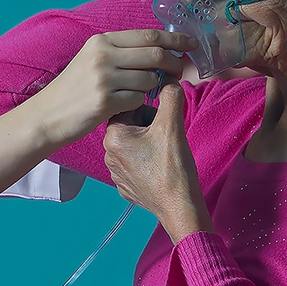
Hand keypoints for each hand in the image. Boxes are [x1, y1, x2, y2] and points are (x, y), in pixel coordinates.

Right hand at [31, 29, 196, 145]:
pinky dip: (140, 103)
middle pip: (155, 54)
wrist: (47, 116)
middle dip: (174, 63)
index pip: (149, 35)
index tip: (191, 44)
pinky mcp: (105, 102)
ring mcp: (103, 79)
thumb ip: (121, 52)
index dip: (175, 39)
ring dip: (156, 86)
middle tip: (179, 71)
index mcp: (102, 41)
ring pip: (150, 78)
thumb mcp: (92, 60)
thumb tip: (159, 49)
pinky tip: (131, 105)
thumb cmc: (74, 90)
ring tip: (149, 91)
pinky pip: (139, 99)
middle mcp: (103, 56)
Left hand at [104, 83, 211, 242]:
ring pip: (132, 144)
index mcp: (114, 136)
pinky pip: (134, 162)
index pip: (128, 108)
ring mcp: (115, 172)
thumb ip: (170, 96)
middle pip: (130, 125)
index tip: (161, 119)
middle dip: (149, 126)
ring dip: (148, 143)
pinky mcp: (124, 185)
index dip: (149, 109)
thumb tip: (168, 79)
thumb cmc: (173, 167)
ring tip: (163, 154)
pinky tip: (159, 168)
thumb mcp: (173, 125)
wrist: (178, 206)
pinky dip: (147, 161)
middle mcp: (108, 154)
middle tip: (165, 138)